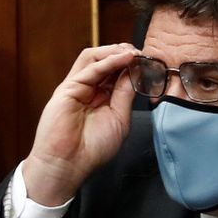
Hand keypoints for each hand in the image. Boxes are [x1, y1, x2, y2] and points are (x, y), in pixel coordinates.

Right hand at [22, 42, 138, 205]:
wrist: (69, 165)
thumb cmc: (92, 150)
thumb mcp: (119, 120)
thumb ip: (125, 95)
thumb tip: (134, 73)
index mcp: (102, 98)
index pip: (117, 73)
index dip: (132, 66)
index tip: (149, 62)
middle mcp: (89, 89)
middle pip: (105, 61)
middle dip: (125, 54)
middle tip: (143, 54)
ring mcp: (77, 87)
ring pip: (94, 58)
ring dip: (115, 52)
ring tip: (133, 52)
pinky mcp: (68, 88)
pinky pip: (89, 68)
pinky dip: (108, 61)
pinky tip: (124, 58)